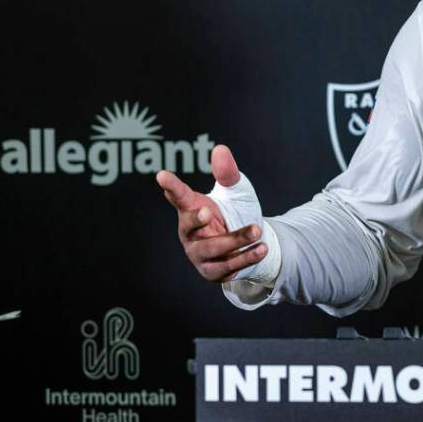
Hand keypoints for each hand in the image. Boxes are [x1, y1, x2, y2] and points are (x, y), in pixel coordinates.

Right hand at [157, 144, 267, 283]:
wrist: (250, 243)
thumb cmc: (235, 212)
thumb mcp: (236, 192)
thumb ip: (228, 173)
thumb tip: (221, 149)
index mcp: (192, 209)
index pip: (179, 196)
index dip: (171, 186)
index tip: (162, 175)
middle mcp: (190, 233)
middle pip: (190, 227)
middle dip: (197, 220)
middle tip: (208, 211)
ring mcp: (198, 254)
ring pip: (212, 250)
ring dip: (235, 240)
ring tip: (257, 231)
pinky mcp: (212, 272)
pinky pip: (226, 267)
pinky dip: (245, 258)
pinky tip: (261, 249)